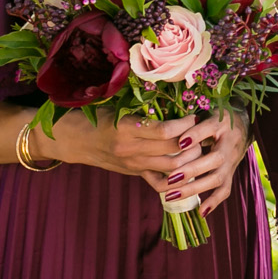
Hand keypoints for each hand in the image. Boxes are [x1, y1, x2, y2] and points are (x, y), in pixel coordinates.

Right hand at [38, 110, 206, 177]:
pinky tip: (188, 165)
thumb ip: (144, 108)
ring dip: (191, 158)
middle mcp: (130, 150)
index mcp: (126, 129)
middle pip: (173, 150)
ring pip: (172, 168)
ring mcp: (133, 165)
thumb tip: (178, 96)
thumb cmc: (98, 116)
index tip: (195, 114)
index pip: (165, 130)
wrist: (74, 140)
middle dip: (194, 141)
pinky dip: (177, 177)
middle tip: (204, 130)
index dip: (186, 123)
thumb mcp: (118, 107)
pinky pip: (160, 182)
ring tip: (200, 144)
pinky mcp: (135, 173)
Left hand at [138, 112, 248, 216]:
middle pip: (215, 160)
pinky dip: (214, 202)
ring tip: (171, 195)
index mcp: (222, 126)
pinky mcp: (230, 173)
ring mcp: (232, 162)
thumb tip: (179, 141)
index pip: (209, 129)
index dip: (196, 136)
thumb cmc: (216, 119)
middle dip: (192, 170)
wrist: (241, 126)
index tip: (180, 143)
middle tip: (170, 178)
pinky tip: (201, 212)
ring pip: (218, 178)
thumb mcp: (205, 114)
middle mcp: (230, 145)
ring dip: (195, 188)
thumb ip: (192, 125)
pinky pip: (225, 189)